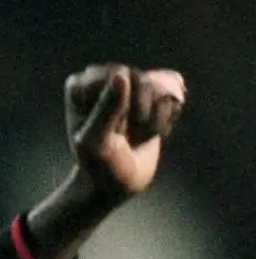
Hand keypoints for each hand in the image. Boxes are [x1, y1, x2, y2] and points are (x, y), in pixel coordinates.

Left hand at [24, 62, 187, 258]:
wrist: (112, 184)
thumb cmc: (95, 168)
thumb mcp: (95, 141)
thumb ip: (107, 108)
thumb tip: (122, 74)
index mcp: (82, 84)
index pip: (117, 77)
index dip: (118, 107)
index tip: (108, 133)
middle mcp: (105, 79)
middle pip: (144, 80)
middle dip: (141, 113)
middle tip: (126, 137)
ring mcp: (130, 84)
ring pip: (163, 86)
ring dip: (157, 116)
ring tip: (139, 135)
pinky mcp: (153, 93)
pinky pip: (176, 90)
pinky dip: (170, 113)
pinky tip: (155, 128)